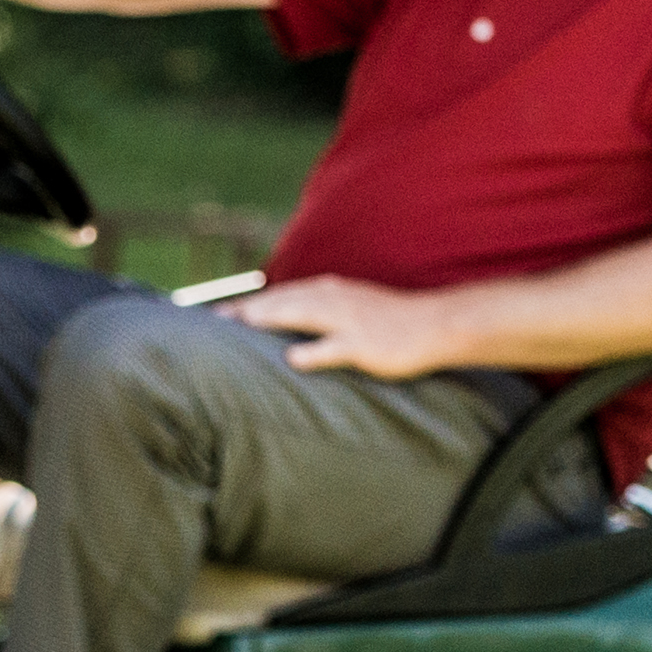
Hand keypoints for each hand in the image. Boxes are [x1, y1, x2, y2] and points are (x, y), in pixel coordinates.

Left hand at [236, 273, 462, 380]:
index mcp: (328, 292)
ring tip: (244, 323)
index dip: (248, 303)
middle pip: (284, 301)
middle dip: (249, 309)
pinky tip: (293, 359)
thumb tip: (287, 319)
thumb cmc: (390, 320)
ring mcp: (349, 321)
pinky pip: (335, 347)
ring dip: (273, 317)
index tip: (217, 314)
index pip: (280, 295)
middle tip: (216, 320)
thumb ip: (319, 311)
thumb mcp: (351, 307)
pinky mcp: (364, 344)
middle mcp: (334, 300)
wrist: (434, 324)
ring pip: (304, 315)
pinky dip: (314, 352)